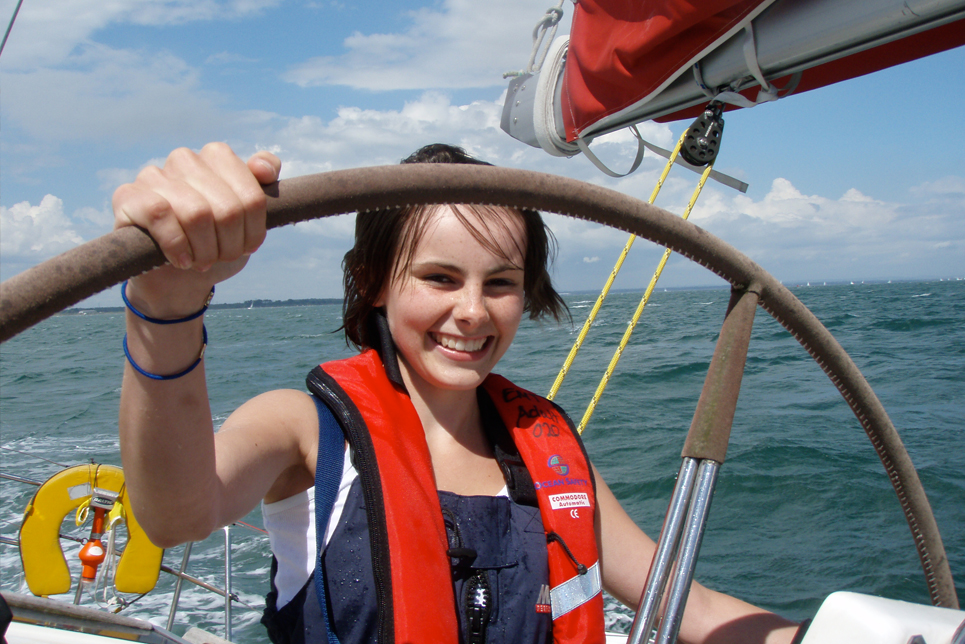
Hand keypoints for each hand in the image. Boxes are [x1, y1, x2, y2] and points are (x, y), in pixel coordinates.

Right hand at [113, 143, 280, 316]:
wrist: (177, 280)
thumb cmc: (215, 245)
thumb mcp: (249, 223)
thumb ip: (264, 191)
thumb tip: (264, 169)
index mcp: (218, 157)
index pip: (253, 198)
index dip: (253, 231)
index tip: (246, 245)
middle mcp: (185, 159)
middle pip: (229, 209)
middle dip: (229, 245)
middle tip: (220, 257)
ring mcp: (154, 175)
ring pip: (197, 213)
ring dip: (205, 250)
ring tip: (201, 262)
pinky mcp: (128, 197)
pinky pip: (160, 214)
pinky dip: (176, 245)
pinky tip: (180, 260)